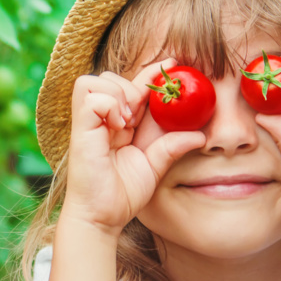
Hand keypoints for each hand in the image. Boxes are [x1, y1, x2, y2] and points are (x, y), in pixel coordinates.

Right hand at [64, 59, 206, 235]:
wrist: (102, 217)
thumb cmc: (122, 195)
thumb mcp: (154, 167)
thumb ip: (172, 147)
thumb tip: (200, 136)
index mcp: (118, 123)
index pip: (133, 86)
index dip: (151, 72)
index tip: (173, 63)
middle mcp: (101, 119)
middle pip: (110, 76)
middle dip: (131, 87)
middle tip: (138, 117)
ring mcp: (88, 122)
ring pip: (95, 80)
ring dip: (117, 94)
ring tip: (126, 121)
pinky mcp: (80, 129)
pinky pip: (90, 96)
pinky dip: (107, 105)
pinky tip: (118, 126)